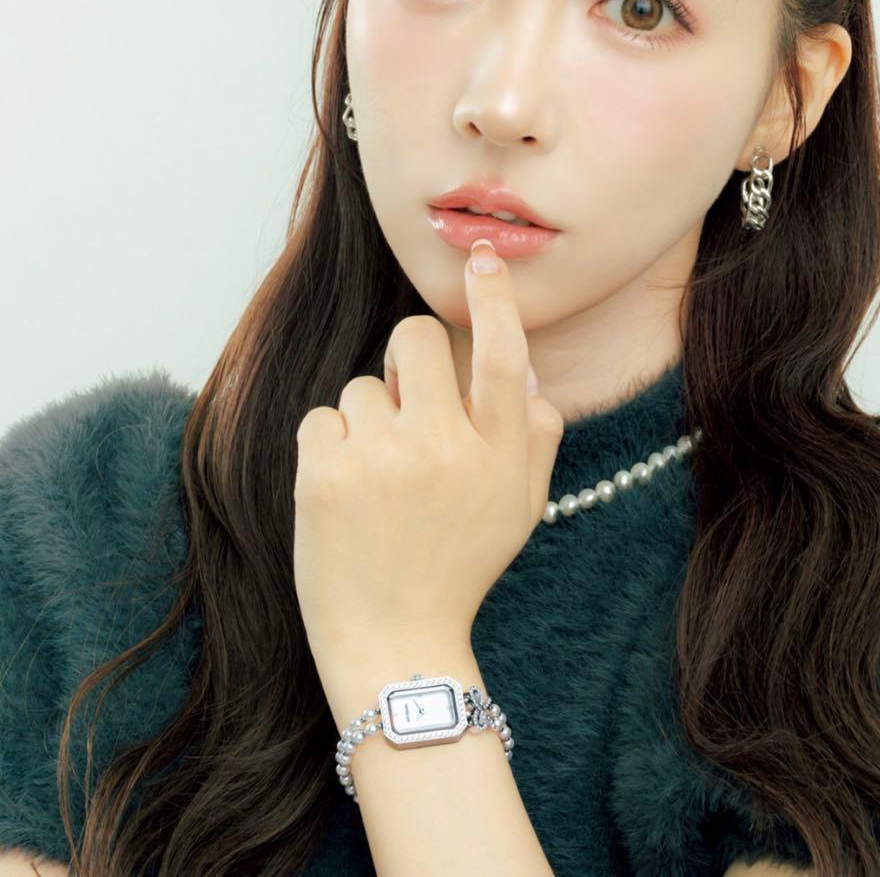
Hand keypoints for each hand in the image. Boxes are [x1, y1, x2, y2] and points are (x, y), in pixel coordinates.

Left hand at [292, 238, 564, 682]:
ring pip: (363, 386)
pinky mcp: (326, 474)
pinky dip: (331, 446)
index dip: (494, 300)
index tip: (480, 258)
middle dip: (407, 359)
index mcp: (499, 454)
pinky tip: (346, 491)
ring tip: (377, 479)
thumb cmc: (459, 567)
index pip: (502, 356)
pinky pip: (324, 417)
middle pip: (415, 339)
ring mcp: (383, 459)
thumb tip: (526, 375)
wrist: (393, 640)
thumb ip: (536, 437)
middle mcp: (445, 448)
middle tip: (407, 403)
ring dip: (369, 421)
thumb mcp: (521, 509)